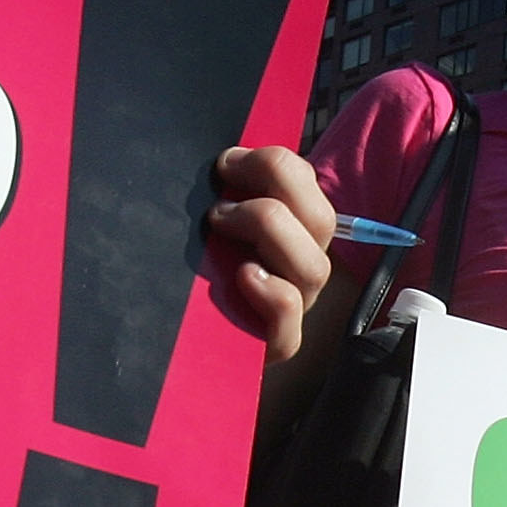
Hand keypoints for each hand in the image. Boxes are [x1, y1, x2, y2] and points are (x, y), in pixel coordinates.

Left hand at [208, 145, 333, 362]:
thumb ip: (223, 197)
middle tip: (219, 200)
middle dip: (271, 192)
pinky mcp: (277, 342)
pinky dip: (272, 293)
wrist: (185, 342)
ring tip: (219, 227)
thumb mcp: (211, 228)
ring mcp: (297, 305)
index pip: (304, 182)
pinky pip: (290, 320)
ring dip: (268, 232)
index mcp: (291, 227)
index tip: (225, 163)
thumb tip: (216, 165)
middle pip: (321, 220)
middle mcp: (301, 264)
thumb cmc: (195, 276)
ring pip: (314, 268)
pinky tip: (243, 276)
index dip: (272, 164)